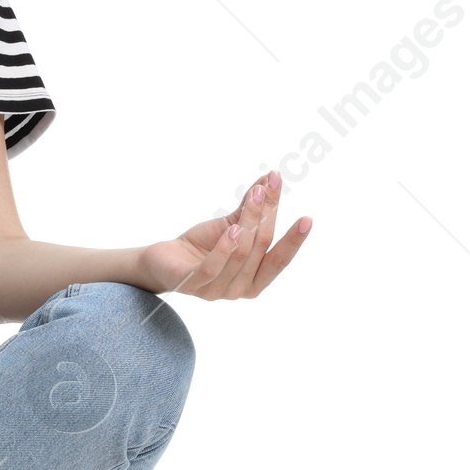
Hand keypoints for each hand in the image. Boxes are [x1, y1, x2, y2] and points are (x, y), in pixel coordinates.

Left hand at [134, 169, 310, 298]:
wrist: (163, 259)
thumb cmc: (202, 246)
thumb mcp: (231, 224)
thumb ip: (252, 209)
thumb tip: (271, 178)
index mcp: (255, 279)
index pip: (279, 261)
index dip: (293, 242)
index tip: (307, 219)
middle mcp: (239, 289)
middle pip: (260, 249)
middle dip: (267, 215)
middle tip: (269, 185)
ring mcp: (215, 291)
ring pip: (240, 254)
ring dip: (249, 222)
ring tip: (254, 197)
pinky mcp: (191, 285)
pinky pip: (212, 268)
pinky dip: (224, 248)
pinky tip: (232, 229)